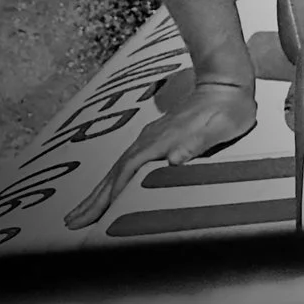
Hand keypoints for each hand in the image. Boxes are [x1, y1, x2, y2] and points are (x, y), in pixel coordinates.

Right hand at [64, 76, 254, 228]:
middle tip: (73, 221)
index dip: (113, 195)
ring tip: (81, 212)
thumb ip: (198, 143)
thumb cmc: (229, 107)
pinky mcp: (155, 138)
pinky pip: (127, 163)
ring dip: (99, 191)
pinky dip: (113, 180)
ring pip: (118, 169)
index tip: (97, 216)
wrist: (226, 82)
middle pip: (116, 173)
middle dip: (94, 198)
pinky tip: (109, 189)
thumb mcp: (222, 126)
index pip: (130, 172)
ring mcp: (151, 138)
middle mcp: (151, 139)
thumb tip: (174, 159)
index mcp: (164, 140)